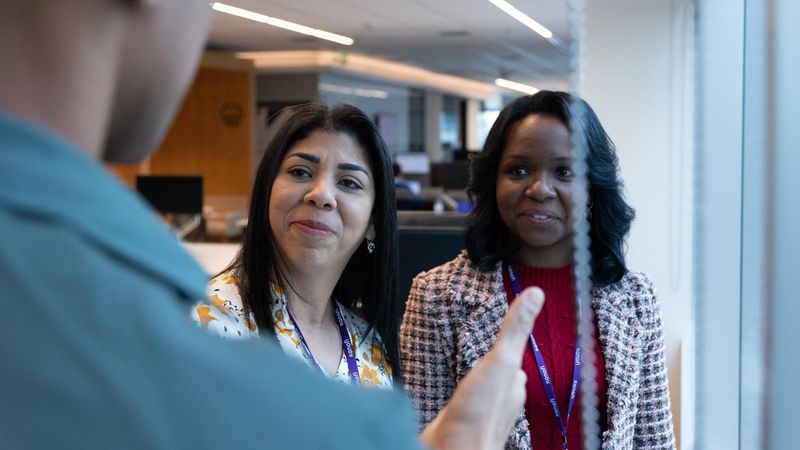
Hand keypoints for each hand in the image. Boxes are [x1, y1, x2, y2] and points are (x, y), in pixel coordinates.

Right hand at [420, 287, 544, 449]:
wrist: (454, 449)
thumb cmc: (480, 412)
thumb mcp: (502, 360)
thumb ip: (516, 328)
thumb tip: (536, 293)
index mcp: (513, 385)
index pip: (517, 364)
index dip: (512, 350)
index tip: (511, 338)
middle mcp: (500, 402)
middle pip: (500, 380)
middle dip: (494, 368)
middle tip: (492, 354)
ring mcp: (479, 415)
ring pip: (482, 393)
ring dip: (478, 383)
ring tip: (475, 374)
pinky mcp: (458, 423)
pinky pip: (463, 406)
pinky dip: (460, 398)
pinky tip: (455, 398)